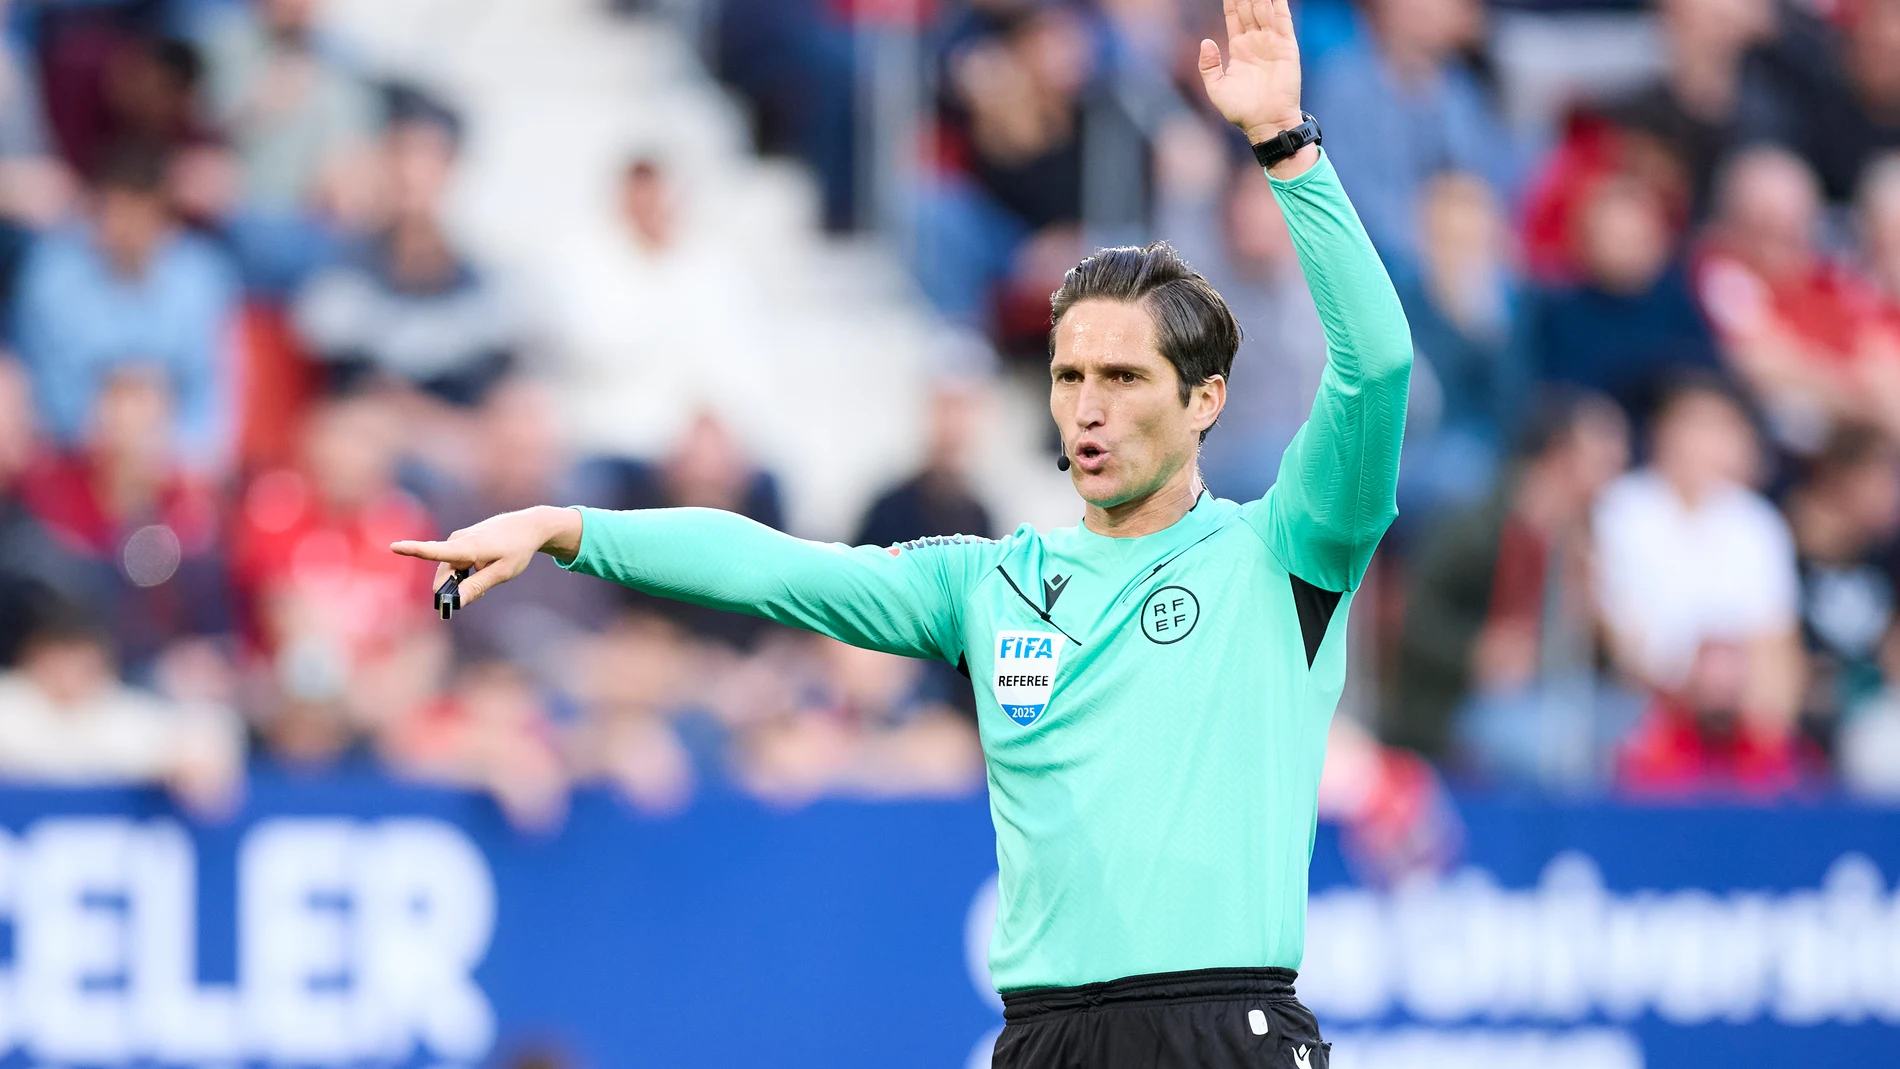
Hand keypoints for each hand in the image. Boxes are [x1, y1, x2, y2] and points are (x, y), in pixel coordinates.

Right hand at [390, 506, 581, 608]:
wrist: (528, 526)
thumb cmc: (517, 549)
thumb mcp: (503, 572)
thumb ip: (478, 586)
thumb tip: (456, 601)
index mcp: (467, 547)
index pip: (435, 550)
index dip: (413, 550)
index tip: (394, 547)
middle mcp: (458, 540)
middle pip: (443, 575)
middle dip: (453, 590)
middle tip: (476, 596)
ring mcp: (458, 539)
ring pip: (450, 571)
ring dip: (461, 582)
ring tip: (485, 582)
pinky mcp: (461, 540)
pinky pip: (455, 564)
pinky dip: (465, 573)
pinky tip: (481, 573)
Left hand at [1198, 0, 1305, 149]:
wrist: (1265, 123)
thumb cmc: (1241, 110)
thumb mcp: (1216, 88)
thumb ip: (1208, 65)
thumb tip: (1206, 41)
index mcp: (1239, 49)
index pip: (1234, 16)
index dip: (1231, 1)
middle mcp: (1255, 42)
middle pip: (1249, 8)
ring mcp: (1271, 42)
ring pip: (1265, 9)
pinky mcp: (1286, 46)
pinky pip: (1283, 20)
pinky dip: (1280, 4)